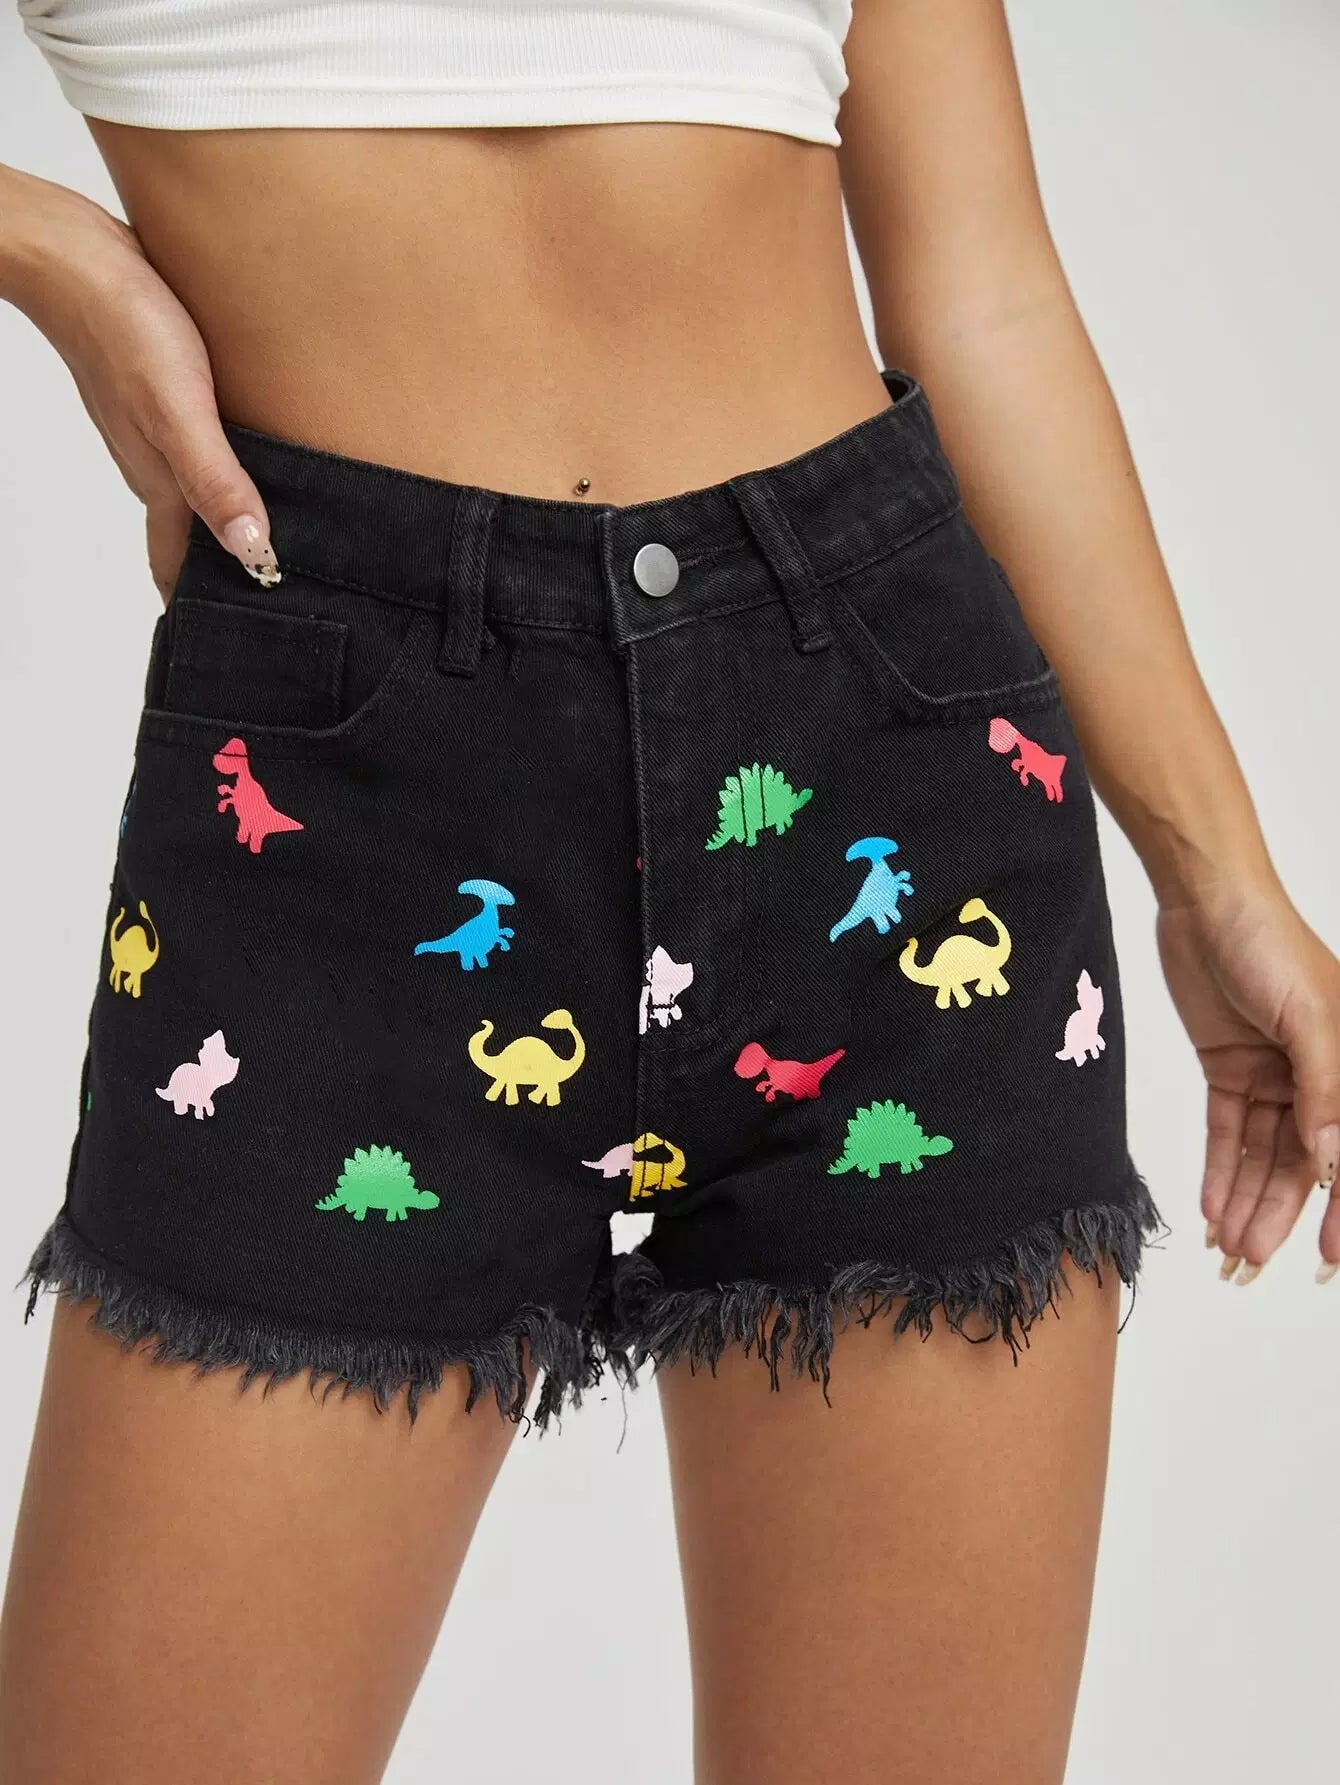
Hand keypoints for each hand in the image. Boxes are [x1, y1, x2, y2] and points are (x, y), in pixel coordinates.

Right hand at [0, 165, 276, 600]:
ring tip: (263, 552)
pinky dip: (220, 476)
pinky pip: (195, 450)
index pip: (181, 566)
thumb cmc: (123, 324)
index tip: (240, 645)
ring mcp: (154, 429)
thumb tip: (252, 551)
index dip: (207, 607)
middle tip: (263, 608)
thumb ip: (213, 479)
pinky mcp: (162, 392)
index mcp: (161, 481)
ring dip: (221, 527)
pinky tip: (248, 466)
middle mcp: (156, 464)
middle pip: (188, 539)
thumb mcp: (176, 409)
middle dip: (217, 578)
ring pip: (192, 495)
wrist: (72, 250)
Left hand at [1156, 883, 1339, 1282]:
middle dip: (1280, 1216)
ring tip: (1228, 1250)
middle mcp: (1317, 1077)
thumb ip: (1325, 1092)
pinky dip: (1219, 1171)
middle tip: (1253, 1265)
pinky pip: (1227, 1132)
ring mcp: (1273, 1074)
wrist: (1206, 900)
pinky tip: (1212, 1210)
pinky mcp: (1228, 1069)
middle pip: (1301, 1163)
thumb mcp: (1307, 1018)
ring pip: (1261, 1155)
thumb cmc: (1271, 944)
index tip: (1331, 1261)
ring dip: (1246, 1201)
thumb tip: (1333, 1162)